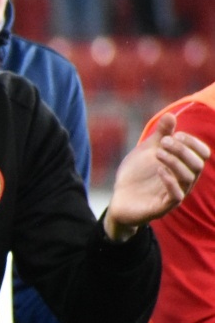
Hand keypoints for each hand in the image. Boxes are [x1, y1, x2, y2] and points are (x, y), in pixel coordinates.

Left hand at [104, 112, 209, 240]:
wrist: (119, 198)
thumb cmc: (137, 174)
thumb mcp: (147, 150)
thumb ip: (160, 135)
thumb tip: (170, 114)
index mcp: (184, 167)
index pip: (203, 154)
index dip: (193, 142)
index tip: (176, 134)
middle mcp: (184, 181)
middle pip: (198, 164)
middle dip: (182, 150)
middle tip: (164, 142)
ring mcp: (175, 195)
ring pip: (188, 178)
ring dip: (174, 162)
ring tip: (157, 153)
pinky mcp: (163, 207)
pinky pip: (176, 196)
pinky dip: (170, 180)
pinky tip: (159, 170)